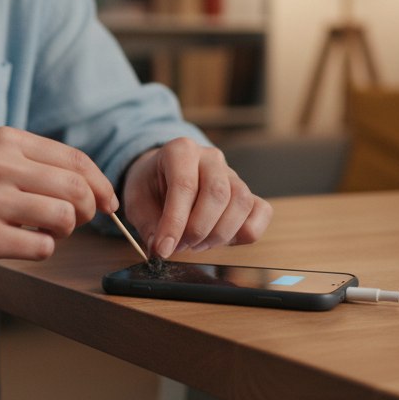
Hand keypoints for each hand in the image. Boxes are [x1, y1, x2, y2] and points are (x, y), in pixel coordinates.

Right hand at [0, 127, 117, 266]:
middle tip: (77, 222)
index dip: (100, 184)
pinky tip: (21, 245)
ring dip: (64, 232)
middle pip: (77, 189)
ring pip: (64, 218)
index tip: (107, 203)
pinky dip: (42, 250)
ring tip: (43, 232)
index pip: (75, 159)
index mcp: (4, 140)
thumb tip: (88, 184)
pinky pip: (41, 248)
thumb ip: (30, 161)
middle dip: (89, 211)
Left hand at [122, 138, 271, 258]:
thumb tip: (160, 247)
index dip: (174, 222)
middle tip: (180, 246)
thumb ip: (148, 224)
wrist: (163, 175)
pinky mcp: (248, 193)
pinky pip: (261, 212)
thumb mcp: (137, 201)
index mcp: (181, 150)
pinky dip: (246, 232)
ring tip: (196, 244)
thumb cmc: (151, 186)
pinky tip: (223, 240)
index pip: (185, 186)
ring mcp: (233, 174)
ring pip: (241, 203)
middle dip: (198, 230)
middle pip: (217, 194)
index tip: (164, 249)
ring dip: (219, 234)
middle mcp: (211, 158)